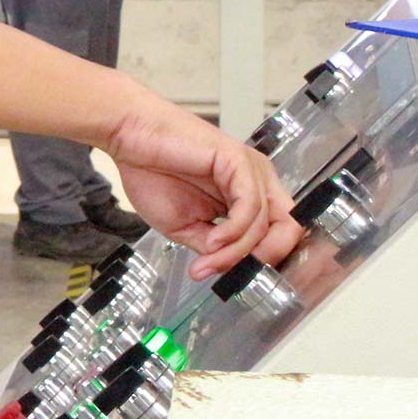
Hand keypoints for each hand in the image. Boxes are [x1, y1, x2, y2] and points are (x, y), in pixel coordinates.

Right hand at [105, 111, 301, 281]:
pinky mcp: (239, 161)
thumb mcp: (185, 227)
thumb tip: (226, 270)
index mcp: (247, 195)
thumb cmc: (151, 172)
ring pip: (267, 225)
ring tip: (207, 257)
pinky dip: (233, 232)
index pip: (278, 234)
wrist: (128, 138)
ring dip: (236, 252)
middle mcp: (256, 182)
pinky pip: (251, 207)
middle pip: (289, 230)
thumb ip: (212, 248)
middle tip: (235, 274)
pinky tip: (211, 240)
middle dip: (265, 259)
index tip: (238, 279)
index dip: (265, 261)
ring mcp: (251, 170)